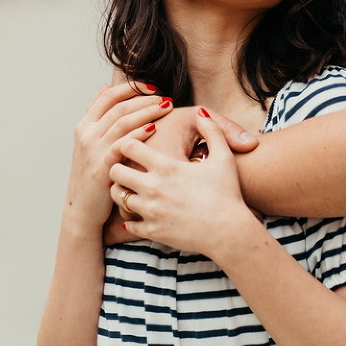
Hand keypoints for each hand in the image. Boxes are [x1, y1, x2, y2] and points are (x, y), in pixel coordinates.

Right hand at [66, 82, 172, 231]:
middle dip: (145, 98)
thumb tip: (105, 87)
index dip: (132, 87)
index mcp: (85, 124)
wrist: (82, 208)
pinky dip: (138, 133)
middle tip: (165, 97)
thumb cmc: (94, 173)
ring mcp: (93, 149)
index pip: (108, 95)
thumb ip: (98, 115)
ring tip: (166, 107)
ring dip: (147, 111)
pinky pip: (122, 144)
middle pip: (119, 106)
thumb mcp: (90, 141)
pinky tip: (154, 127)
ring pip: (122, 121)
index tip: (153, 86)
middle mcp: (87, 134)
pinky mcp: (101, 166)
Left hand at [109, 110, 256, 258]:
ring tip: (132, 189)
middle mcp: (153, 187)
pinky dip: (131, 219)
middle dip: (118, 167)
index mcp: (166, 166)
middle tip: (126, 167)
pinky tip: (142, 213)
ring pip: (118, 198)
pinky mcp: (153, 231)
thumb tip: (201, 114)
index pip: (128, 147)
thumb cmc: (227, 193)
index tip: (133, 145)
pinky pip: (128, 224)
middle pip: (116, 172)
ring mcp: (151, 211)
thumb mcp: (223, 157)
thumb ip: (212, 130)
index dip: (128, 143)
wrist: (229, 231)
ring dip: (122, 192)